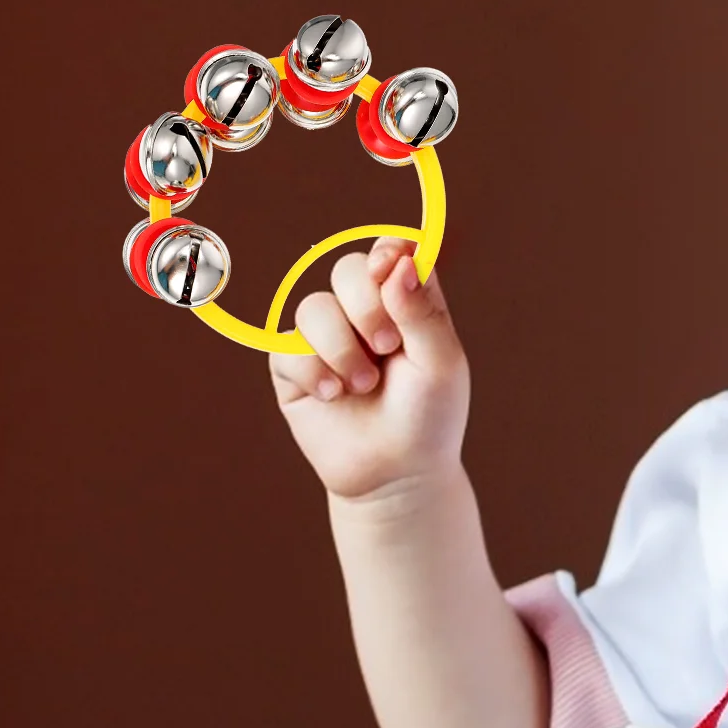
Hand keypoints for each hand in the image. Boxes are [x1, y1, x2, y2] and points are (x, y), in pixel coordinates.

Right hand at [268, 237, 469, 500]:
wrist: (395, 476)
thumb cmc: (429, 418)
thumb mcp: (441, 364)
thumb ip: (422, 312)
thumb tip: (400, 262)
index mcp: (408, 302)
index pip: (393, 252)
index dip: (388, 252)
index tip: (389, 269)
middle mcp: (366, 312)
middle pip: (348, 269)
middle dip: (366, 307)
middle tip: (386, 348)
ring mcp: (327, 337)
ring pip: (314, 307)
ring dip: (340, 348)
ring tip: (362, 386)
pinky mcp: (294, 367)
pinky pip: (286, 347)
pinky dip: (313, 371)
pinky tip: (334, 396)